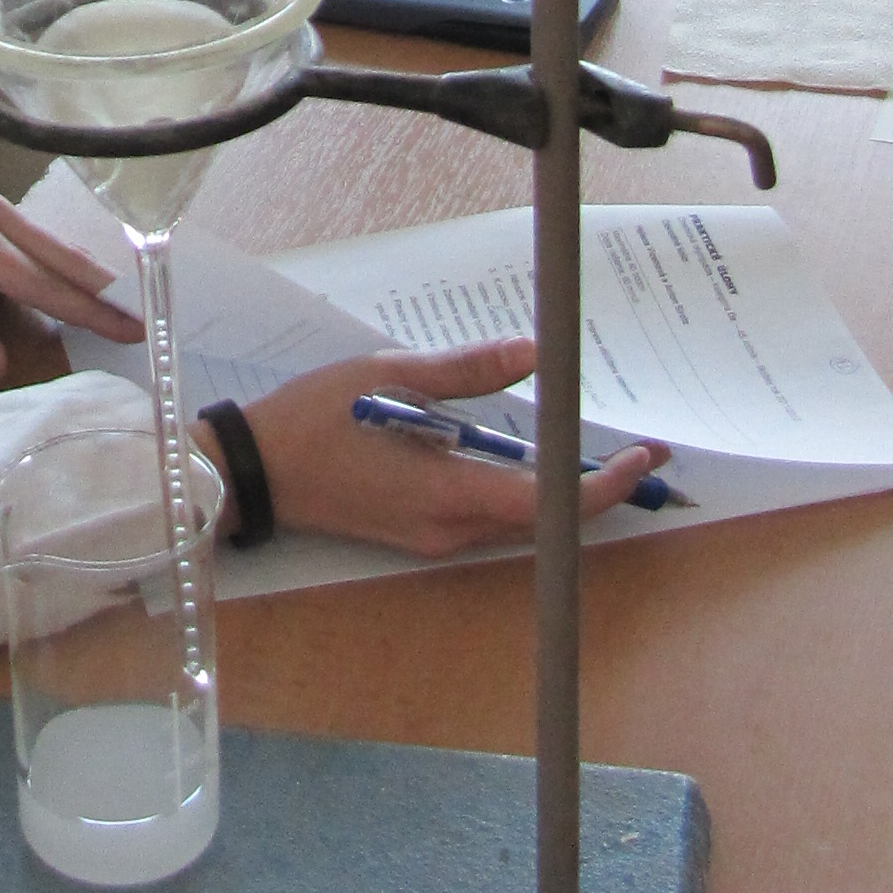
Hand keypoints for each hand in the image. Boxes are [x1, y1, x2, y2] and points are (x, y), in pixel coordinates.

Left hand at [0, 194, 141, 383]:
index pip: (41, 282)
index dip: (86, 310)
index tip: (126, 329)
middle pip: (63, 258)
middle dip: (105, 293)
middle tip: (145, 323)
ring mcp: (1, 211)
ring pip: (61, 249)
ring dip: (95, 280)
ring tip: (131, 310)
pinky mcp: (3, 216)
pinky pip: (48, 246)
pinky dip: (75, 270)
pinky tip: (99, 291)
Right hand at [240, 339, 667, 557]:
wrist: (253, 473)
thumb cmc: (312, 420)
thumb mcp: (388, 377)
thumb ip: (465, 371)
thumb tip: (530, 353)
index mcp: (445, 494)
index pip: (546, 504)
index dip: (601, 486)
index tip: (640, 461)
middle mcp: (447, 530)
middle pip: (542, 519)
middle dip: (593, 487)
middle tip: (637, 451)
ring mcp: (432, 539)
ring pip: (518, 522)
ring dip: (560, 492)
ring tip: (593, 450)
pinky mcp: (418, 534)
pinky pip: (488, 518)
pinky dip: (522, 493)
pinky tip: (527, 458)